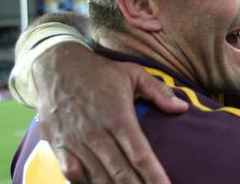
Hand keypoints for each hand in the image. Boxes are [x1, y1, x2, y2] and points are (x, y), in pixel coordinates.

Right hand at [32, 42, 187, 182]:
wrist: (56, 67)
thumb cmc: (100, 72)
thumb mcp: (134, 73)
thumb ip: (159, 91)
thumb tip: (183, 108)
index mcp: (118, 117)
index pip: (140, 154)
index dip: (154, 176)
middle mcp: (97, 133)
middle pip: (121, 173)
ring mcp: (76, 142)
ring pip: (98, 178)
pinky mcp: (60, 147)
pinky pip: (73, 175)